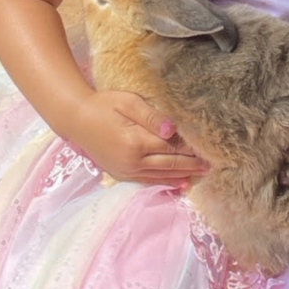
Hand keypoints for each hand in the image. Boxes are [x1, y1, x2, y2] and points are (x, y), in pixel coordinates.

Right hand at [71, 90, 210, 186]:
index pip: (171, 147)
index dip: (191, 149)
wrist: (76, 119)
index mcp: (136, 142)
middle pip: (170, 165)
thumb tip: (173, 130)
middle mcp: (132, 161)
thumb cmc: (103, 105)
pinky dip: (165, 183)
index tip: (210, 149)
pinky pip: (148, 182)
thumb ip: (151, 117)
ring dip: (182, 176)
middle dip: (192, 165)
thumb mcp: (128, 103)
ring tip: (201, 175)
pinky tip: (179, 184)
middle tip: (212, 165)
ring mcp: (126, 170)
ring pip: (161, 176)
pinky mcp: (121, 174)